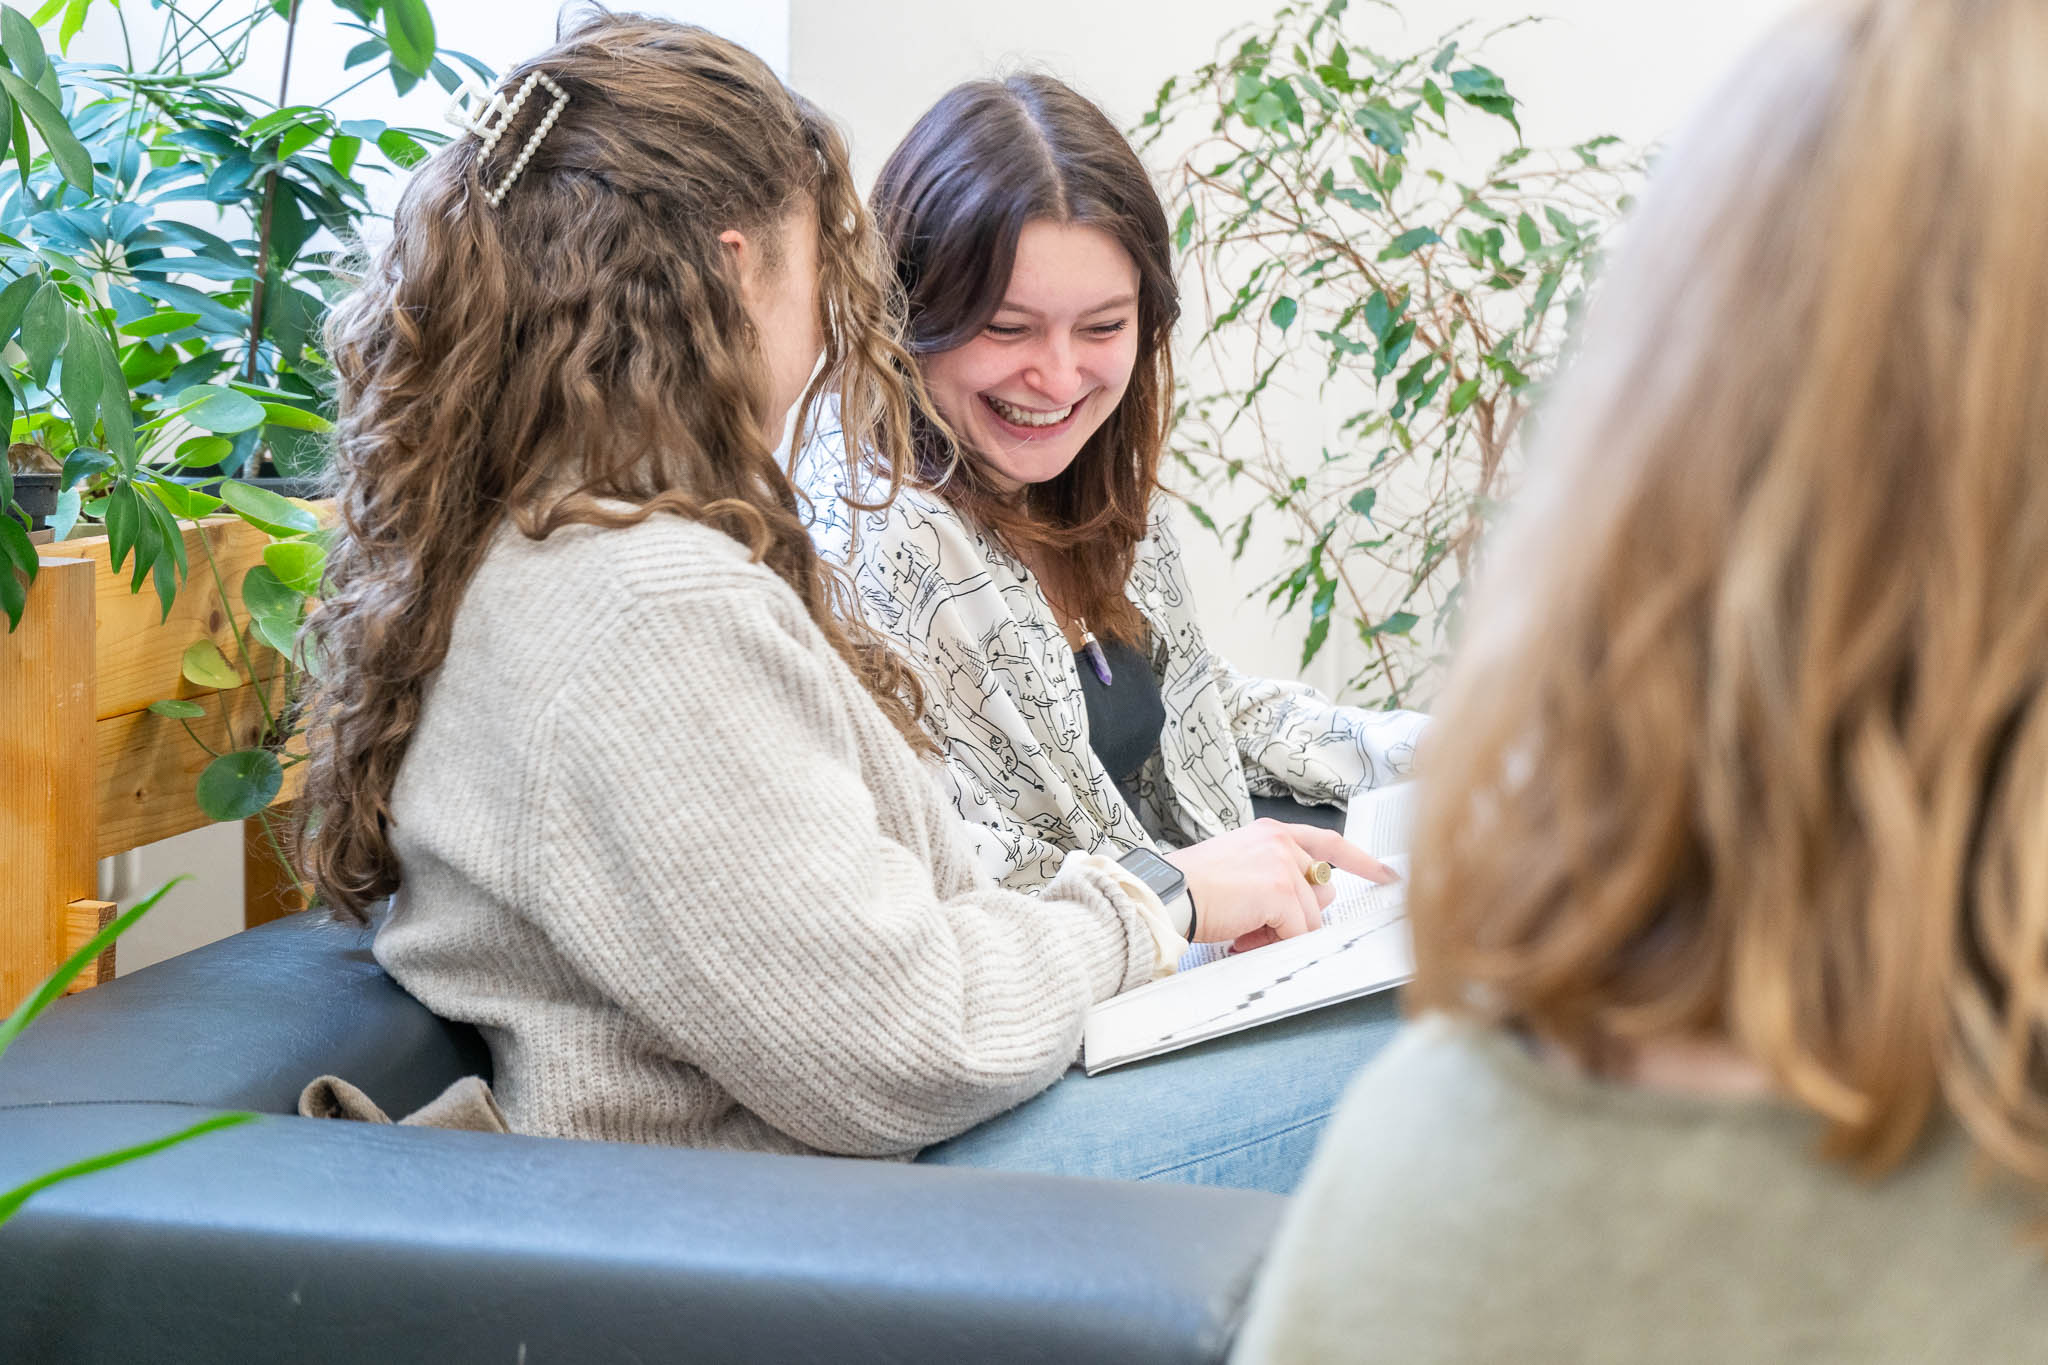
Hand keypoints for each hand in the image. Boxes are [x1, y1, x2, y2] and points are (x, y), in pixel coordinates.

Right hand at [1162, 820, 1398, 951]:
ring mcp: (1285, 865)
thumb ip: (1277, 879)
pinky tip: (1241, 939)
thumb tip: (1306, 911)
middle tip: (1256, 927)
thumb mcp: (1241, 869)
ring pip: (1310, 918)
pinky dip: (1271, 943)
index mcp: (1272, 834)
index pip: (1331, 844)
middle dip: (1296, 917)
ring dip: (1279, 934)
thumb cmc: (1192, 886)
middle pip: (1322, 892)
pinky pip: (1297, 932)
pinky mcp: (1281, 892)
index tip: (1387, 875)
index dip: (1363, 862)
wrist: (1167, 893)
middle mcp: (1283, 842)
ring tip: (1242, 932)